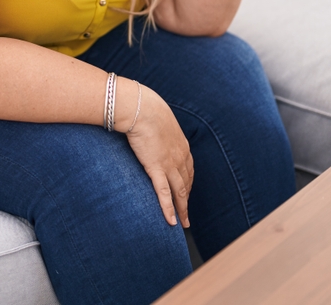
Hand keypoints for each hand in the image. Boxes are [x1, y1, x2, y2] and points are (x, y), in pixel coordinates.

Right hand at [120, 83, 193, 226]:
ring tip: (183, 223)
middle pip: (186, 183)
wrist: (142, 107)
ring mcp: (170, 164)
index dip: (187, 183)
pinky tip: (171, 221)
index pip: (188, 169)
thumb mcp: (157, 119)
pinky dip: (168, 209)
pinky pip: (164, 193)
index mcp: (181, 145)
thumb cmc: (145, 108)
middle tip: (187, 214)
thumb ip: (158, 128)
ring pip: (179, 192)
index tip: (186, 192)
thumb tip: (149, 126)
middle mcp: (180, 156)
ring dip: (182, 209)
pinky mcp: (156, 168)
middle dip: (187, 200)